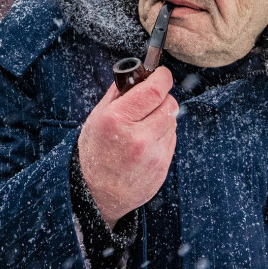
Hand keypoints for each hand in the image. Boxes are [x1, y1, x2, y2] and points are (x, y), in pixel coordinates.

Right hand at [76, 66, 177, 227]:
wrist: (98, 194)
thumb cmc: (95, 152)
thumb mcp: (97, 118)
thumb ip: (117, 93)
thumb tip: (136, 74)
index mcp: (118, 120)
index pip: (154, 91)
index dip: (162, 77)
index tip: (161, 73)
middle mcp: (138, 137)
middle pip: (169, 104)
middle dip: (162, 97)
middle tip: (150, 100)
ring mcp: (153, 154)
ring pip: (172, 121)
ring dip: (162, 117)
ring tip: (144, 124)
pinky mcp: (163, 166)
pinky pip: (171, 139)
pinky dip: (163, 134)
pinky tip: (146, 141)